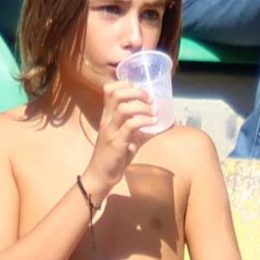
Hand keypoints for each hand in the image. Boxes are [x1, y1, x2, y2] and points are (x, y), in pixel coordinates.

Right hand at [84, 76, 162, 194]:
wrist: (101, 175)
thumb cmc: (113, 156)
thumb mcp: (125, 137)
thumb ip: (137, 128)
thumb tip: (159, 121)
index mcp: (107, 116)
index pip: (109, 90)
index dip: (124, 84)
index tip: (139, 89)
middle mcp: (107, 120)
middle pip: (115, 94)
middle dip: (135, 92)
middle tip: (149, 99)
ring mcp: (111, 131)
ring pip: (122, 108)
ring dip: (141, 107)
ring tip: (153, 112)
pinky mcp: (117, 143)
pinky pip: (130, 126)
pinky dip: (144, 121)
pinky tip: (153, 123)